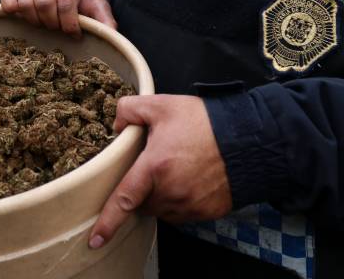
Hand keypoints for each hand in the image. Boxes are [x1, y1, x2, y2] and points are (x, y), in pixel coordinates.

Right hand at [0, 0, 115, 35]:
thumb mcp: (99, 8)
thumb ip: (105, 21)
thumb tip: (111, 36)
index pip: (64, 5)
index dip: (69, 25)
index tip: (75, 33)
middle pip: (43, 4)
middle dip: (52, 23)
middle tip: (58, 27)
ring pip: (25, 4)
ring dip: (35, 20)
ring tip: (45, 23)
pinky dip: (11, 8)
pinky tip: (24, 17)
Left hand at [88, 95, 232, 248]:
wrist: (249, 139)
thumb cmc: (206, 122)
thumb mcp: (163, 105)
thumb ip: (131, 109)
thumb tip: (117, 124)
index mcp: (155, 167)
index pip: (124, 200)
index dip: (107, 222)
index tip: (95, 239)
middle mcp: (171, 192)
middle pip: (144, 202)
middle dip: (143, 188)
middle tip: (156, 164)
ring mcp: (190, 205)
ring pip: (163, 209)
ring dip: (162, 195)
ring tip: (177, 168)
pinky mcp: (206, 211)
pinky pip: (183, 212)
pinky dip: (181, 200)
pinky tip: (191, 179)